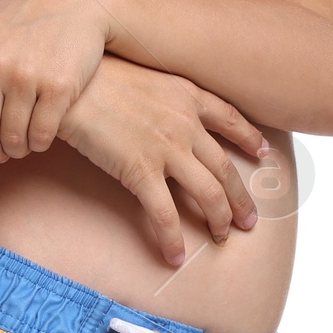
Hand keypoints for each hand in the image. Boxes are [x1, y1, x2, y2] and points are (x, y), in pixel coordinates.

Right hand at [59, 56, 269, 268]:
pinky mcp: (141, 172)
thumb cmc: (95, 75)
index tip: (262, 152)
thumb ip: (163, 96)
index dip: (249, 138)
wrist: (70, 85)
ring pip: (208, 194)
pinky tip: (175, 257)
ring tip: (221, 239)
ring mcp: (166, 150)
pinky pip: (165, 214)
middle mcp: (185, 125)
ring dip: (219, 220)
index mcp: (187, 96)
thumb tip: (161, 111)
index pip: (230, 119)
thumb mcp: (143, 74)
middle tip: (249, 221)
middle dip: (240, 199)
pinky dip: (173, 239)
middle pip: (225, 169)